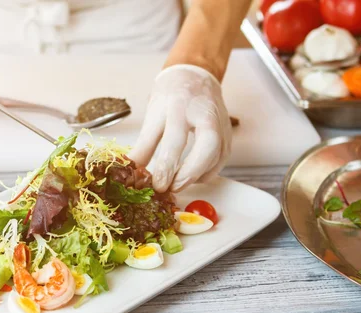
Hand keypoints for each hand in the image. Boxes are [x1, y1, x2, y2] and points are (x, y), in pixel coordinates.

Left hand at [129, 65, 230, 192]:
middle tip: (173, 187)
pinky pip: (222, 158)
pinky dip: (208, 172)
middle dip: (191, 172)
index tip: (158, 184)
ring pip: (218, 154)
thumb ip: (144, 145)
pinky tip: (193, 176)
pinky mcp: (227, 133)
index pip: (175, 139)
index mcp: (180, 106)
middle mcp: (204, 113)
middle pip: (208, 145)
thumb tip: (133, 170)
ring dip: (198, 175)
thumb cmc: (171, 95)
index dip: (166, 166)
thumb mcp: (153, 115)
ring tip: (178, 184)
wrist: (194, 76)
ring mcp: (220, 123)